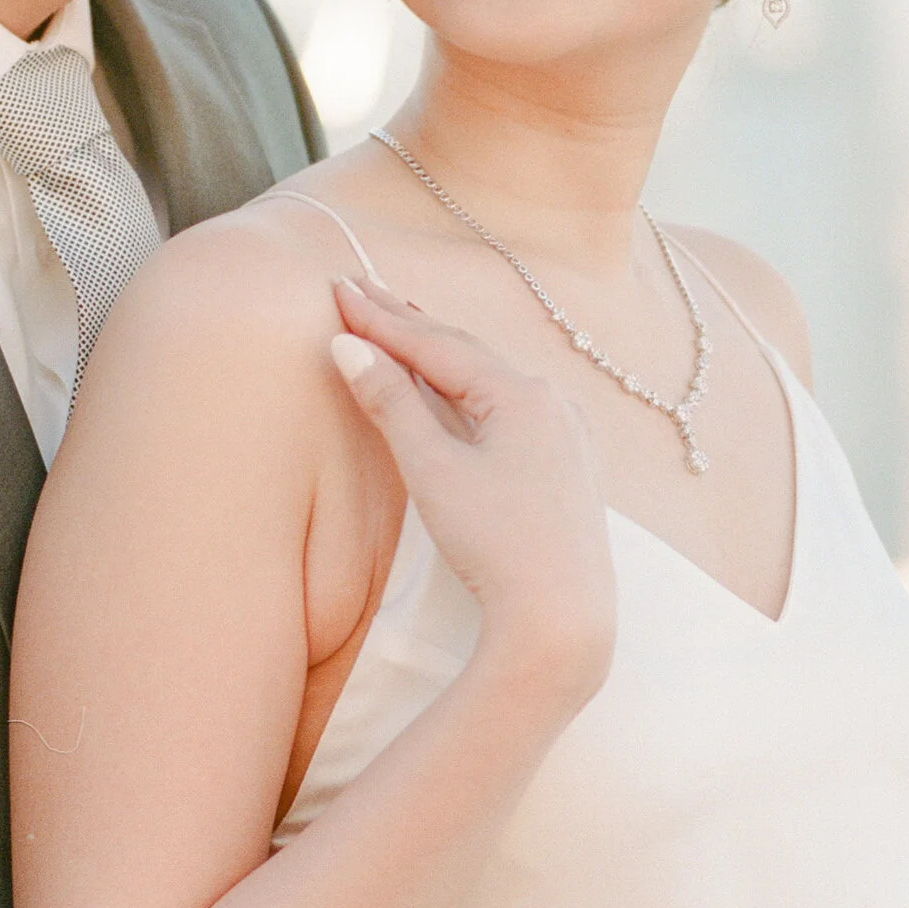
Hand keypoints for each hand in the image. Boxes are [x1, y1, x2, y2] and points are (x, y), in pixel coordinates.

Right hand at [328, 279, 615, 699]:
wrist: (563, 619)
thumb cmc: (498, 545)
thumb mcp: (434, 471)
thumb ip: (391, 405)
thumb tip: (349, 349)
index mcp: (522, 394)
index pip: (437, 344)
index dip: (382, 318)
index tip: (340, 288)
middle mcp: (553, 402)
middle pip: (466, 353)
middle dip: (409, 323)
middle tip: (361, 291)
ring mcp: (566, 433)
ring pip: (491, 378)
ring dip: (441, 353)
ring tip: (401, 325)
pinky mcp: (568, 466)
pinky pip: (511, 407)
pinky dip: (471, 387)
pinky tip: (459, 387)